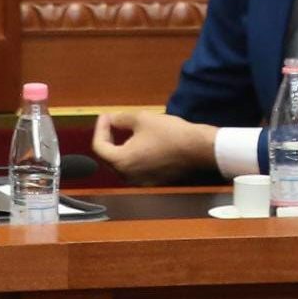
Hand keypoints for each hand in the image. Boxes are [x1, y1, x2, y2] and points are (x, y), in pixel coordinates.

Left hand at [91, 111, 217, 184]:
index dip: (100, 128)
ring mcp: (140, 182)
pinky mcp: (152, 182)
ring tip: (127, 132)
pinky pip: (135, 169)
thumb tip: (112, 119)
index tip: (107, 116)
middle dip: (108, 138)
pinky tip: (142, 143)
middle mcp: (127, 176)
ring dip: (120, 148)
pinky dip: (133, 156)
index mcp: (121, 162)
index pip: (99, 146)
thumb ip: (121, 119)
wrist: (198, 150)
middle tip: (114, 122)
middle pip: (108, 157)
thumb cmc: (169, 134)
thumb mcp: (142, 119)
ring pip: (122, 164)